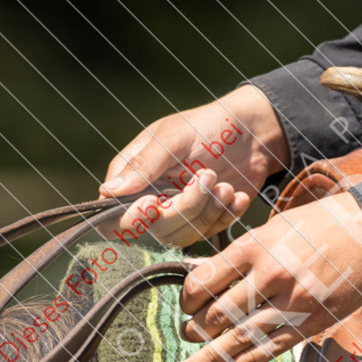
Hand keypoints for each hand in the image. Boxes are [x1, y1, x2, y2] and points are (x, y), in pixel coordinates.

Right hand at [99, 85, 289, 247]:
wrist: (252, 134)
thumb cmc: (208, 125)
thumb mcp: (174, 137)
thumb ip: (143, 164)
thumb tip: (108, 191)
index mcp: (133, 177)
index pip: (114, 216)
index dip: (132, 218)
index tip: (154, 202)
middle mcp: (150, 200)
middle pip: (154, 228)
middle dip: (186, 207)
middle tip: (208, 175)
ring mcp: (177, 214)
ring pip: (182, 236)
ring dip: (209, 211)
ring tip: (226, 185)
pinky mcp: (202, 222)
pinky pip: (208, 234)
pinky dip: (226, 215)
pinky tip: (236, 195)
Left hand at [173, 192, 361, 361]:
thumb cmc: (322, 225)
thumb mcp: (275, 227)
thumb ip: (244, 254)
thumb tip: (209, 277)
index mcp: (255, 246)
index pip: (204, 280)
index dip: (188, 299)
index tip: (187, 305)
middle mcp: (270, 275)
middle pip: (217, 314)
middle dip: (194, 330)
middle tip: (186, 335)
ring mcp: (292, 302)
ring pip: (238, 339)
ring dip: (209, 357)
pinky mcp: (311, 323)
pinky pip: (270, 349)